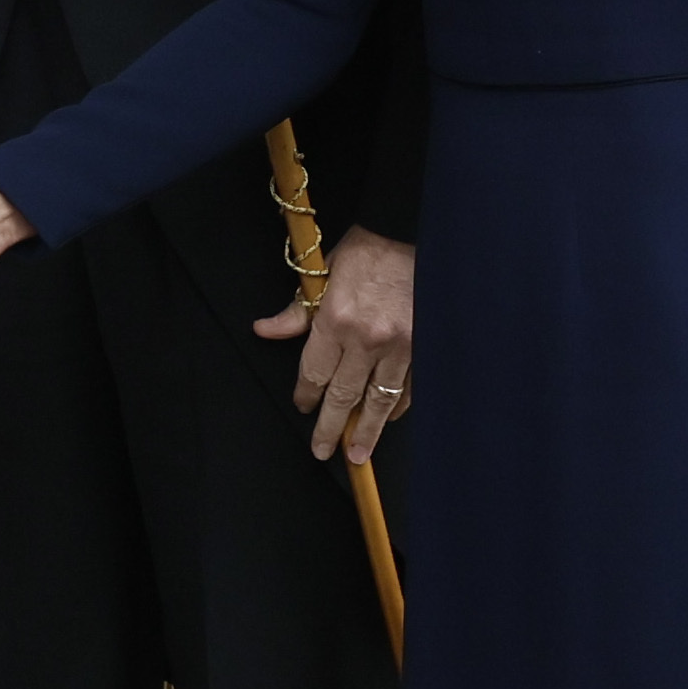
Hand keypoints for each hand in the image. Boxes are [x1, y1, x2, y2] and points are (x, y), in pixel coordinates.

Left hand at [252, 225, 414, 463]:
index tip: (303, 407)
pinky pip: (408, 387)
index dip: (307, 396)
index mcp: (335, 319)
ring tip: (357, 454)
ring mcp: (398, 345)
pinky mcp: (422, 346)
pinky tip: (387, 418)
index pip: (314, 373)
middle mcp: (366, 338)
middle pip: (343, 396)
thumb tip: (264, 330)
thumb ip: (296, 311)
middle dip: (332, 429)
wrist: (409, 233)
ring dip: (367, 431)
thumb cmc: (364, 251)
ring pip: (379, 400)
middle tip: (323, 452)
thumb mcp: (322, 275)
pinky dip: (396, 406)